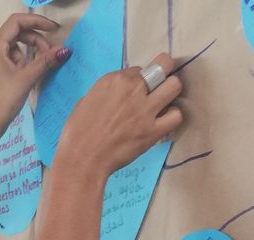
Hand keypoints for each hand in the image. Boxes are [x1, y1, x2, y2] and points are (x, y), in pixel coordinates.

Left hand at [0, 13, 67, 159]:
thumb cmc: (2, 102)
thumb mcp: (26, 79)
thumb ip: (46, 61)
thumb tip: (65, 49)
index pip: (17, 22)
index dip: (37, 22)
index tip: (54, 29)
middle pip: (16, 34)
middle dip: (35, 41)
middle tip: (49, 55)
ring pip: (12, 49)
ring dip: (27, 56)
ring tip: (33, 73)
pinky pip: (7, 60)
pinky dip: (19, 65)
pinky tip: (24, 79)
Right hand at [54, 54, 183, 177]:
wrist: (82, 159)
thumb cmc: (77, 132)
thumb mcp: (87, 99)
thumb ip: (108, 92)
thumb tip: (119, 94)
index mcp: (114, 79)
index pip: (139, 69)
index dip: (139, 81)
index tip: (133, 93)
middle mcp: (133, 88)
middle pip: (164, 65)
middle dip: (163, 76)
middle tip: (157, 90)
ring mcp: (146, 109)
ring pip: (175, 85)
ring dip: (171, 93)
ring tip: (163, 104)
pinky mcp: (153, 130)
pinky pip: (176, 115)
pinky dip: (172, 117)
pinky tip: (163, 122)